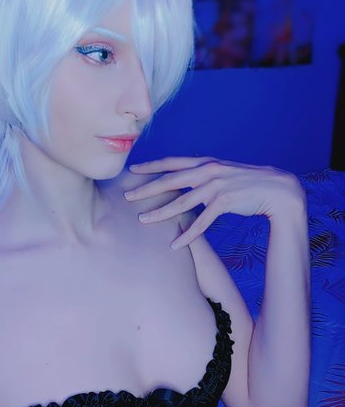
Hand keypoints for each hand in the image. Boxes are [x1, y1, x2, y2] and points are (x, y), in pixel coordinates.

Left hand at [123, 156, 304, 249]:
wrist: (277, 189)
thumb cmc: (247, 182)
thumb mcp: (223, 171)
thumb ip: (204, 173)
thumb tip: (187, 177)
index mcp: (205, 162)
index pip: (172, 162)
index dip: (151, 166)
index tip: (132, 170)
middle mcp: (208, 171)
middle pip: (170, 180)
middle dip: (146, 189)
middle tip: (127, 197)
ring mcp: (216, 186)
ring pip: (182, 202)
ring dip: (161, 213)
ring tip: (143, 220)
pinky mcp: (226, 201)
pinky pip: (202, 221)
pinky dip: (188, 234)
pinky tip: (176, 244)